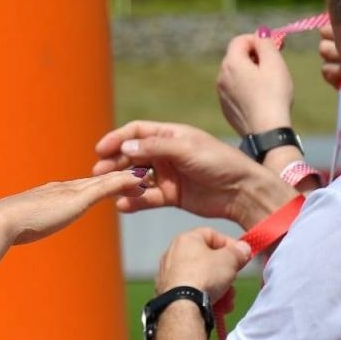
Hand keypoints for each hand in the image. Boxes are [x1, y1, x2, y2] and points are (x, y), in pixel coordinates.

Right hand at [0, 170, 146, 245]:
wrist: (3, 221)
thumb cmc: (10, 228)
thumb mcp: (26, 226)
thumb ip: (28, 225)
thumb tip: (22, 232)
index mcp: (55, 195)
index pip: (84, 188)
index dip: (101, 184)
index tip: (115, 184)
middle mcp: (65, 187)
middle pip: (98, 179)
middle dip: (119, 174)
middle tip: (141, 172)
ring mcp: (72, 190)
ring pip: (107, 178)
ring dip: (127, 174)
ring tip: (148, 173)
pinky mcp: (78, 197)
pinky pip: (107, 185)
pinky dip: (124, 180)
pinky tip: (140, 179)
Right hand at [93, 121, 288, 229]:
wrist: (242, 192)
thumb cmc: (220, 163)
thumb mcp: (186, 149)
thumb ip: (155, 148)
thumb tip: (124, 147)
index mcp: (171, 136)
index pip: (137, 133)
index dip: (117, 139)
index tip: (101, 150)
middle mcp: (167, 154)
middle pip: (132, 156)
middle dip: (114, 163)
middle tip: (98, 174)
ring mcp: (168, 175)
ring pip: (137, 178)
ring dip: (122, 183)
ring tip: (109, 190)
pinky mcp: (171, 196)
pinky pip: (147, 198)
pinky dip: (134, 202)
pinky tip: (123, 206)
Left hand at [154, 227, 250, 303]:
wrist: (182, 305)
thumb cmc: (203, 277)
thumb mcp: (230, 260)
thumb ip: (239, 252)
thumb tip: (243, 249)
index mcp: (186, 240)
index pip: (212, 234)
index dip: (229, 244)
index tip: (240, 255)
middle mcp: (173, 254)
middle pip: (207, 260)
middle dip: (224, 273)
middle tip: (233, 281)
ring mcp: (168, 275)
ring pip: (201, 278)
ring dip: (218, 289)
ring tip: (227, 299)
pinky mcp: (168, 293)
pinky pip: (191, 292)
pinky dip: (204, 298)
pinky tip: (216, 307)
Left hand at [217, 33, 294, 136]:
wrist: (266, 131)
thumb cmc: (273, 95)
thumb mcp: (274, 63)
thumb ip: (266, 43)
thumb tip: (260, 32)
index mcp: (231, 63)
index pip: (240, 40)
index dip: (258, 40)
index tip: (275, 47)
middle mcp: (221, 76)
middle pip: (237, 56)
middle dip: (255, 55)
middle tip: (275, 64)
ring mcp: (221, 93)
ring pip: (236, 74)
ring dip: (251, 72)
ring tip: (270, 84)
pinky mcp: (226, 107)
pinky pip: (236, 89)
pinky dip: (247, 88)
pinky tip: (261, 98)